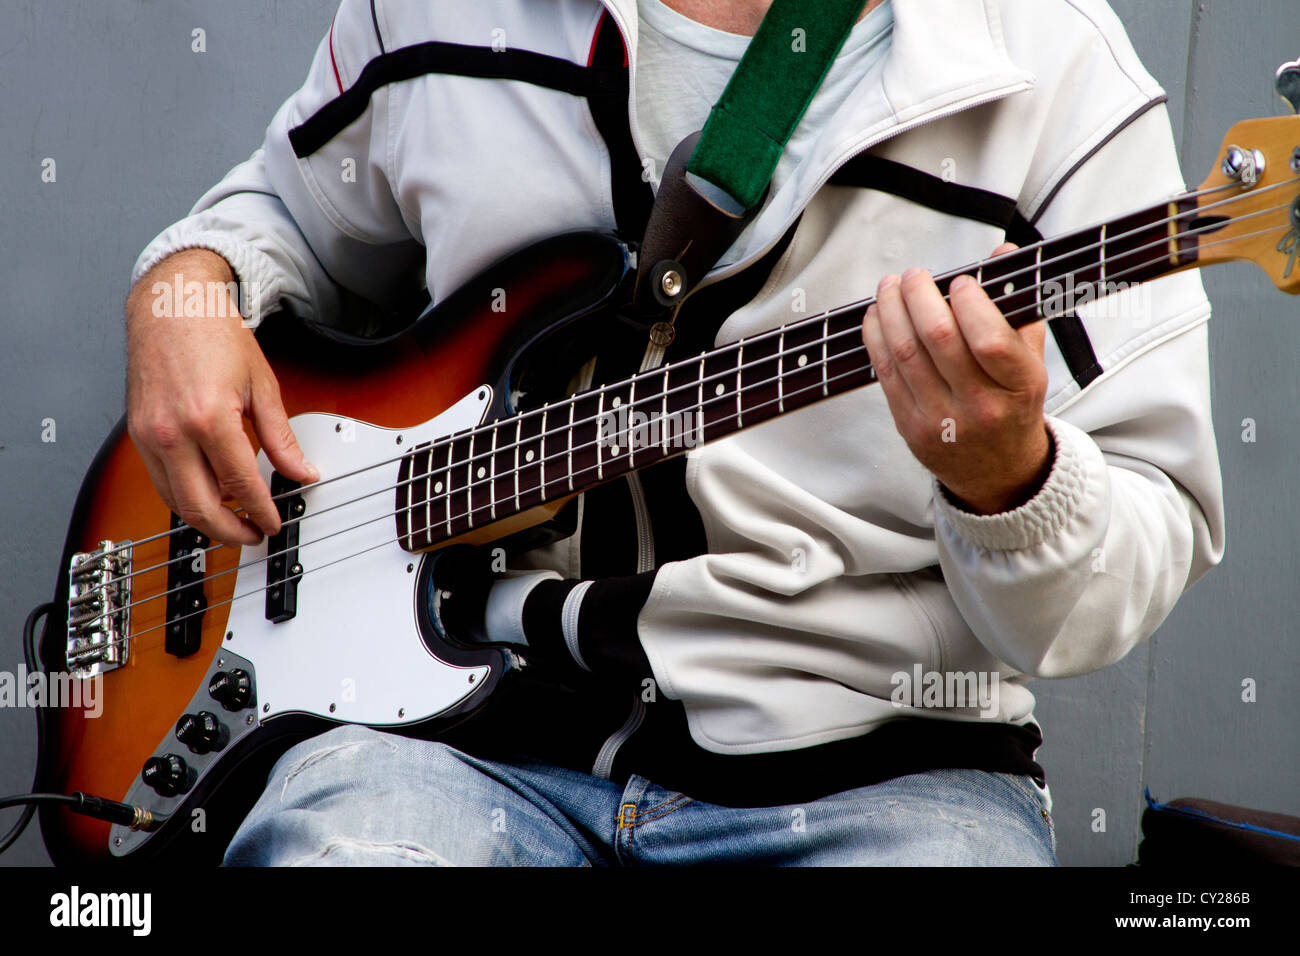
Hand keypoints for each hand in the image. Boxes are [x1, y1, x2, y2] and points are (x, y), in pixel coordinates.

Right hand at [125, 249, 317, 544]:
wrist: (173, 306)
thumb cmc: (214, 335)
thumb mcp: (262, 386)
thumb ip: (282, 438)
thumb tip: (301, 471)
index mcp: (210, 419)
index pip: (242, 485)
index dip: (261, 511)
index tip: (273, 523)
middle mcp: (174, 432)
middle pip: (202, 506)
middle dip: (231, 531)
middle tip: (254, 535)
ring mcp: (150, 436)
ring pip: (176, 501)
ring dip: (206, 520)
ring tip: (235, 521)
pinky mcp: (138, 435)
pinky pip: (161, 482)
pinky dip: (185, 497)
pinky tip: (210, 496)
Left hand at [861, 243, 1051, 515]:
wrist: (998, 472)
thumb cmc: (1013, 407)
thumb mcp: (1031, 362)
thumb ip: (1017, 309)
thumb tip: (1001, 254)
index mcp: (1020, 387)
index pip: (990, 340)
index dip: (970, 304)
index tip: (959, 282)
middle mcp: (981, 407)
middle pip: (938, 340)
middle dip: (920, 297)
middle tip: (914, 275)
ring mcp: (942, 420)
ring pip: (906, 353)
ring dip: (891, 311)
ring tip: (890, 287)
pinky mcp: (910, 427)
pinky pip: (886, 374)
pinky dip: (876, 338)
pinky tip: (877, 316)